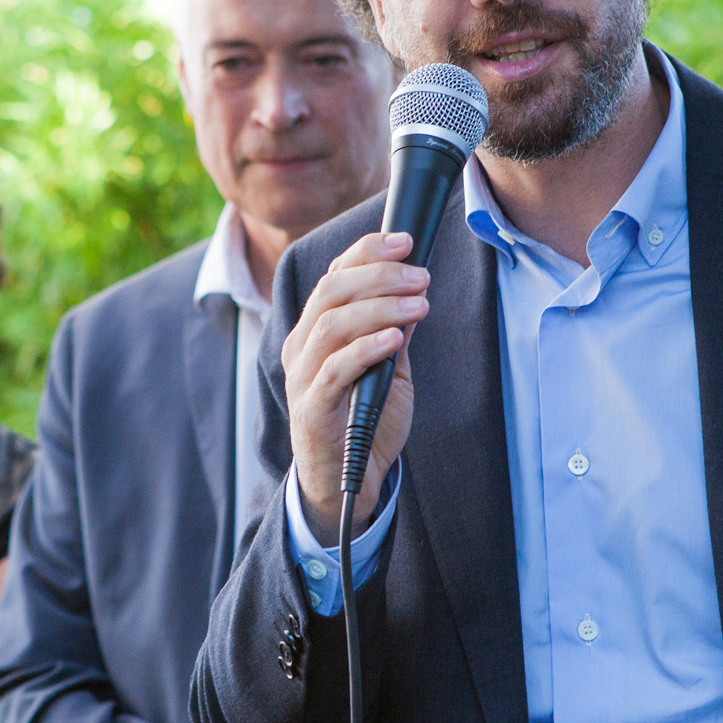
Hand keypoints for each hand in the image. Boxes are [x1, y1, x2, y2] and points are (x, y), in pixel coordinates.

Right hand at [282, 231, 424, 539]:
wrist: (349, 483)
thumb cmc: (366, 420)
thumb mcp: (389, 367)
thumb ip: (394, 329)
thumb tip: (415, 287)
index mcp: (316, 329)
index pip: (334, 275)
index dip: (366, 252)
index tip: (406, 240)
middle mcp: (301, 347)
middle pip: (331, 292)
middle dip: (379, 275)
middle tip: (421, 274)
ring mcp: (302, 378)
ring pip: (331, 325)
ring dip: (379, 308)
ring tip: (419, 303)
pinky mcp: (312, 409)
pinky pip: (334, 370)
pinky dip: (366, 348)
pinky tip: (396, 339)